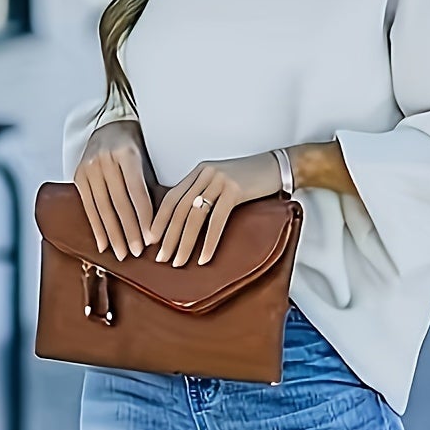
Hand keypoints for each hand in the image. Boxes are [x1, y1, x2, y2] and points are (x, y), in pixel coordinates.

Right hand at [72, 118, 156, 260]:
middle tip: (137, 253)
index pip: (137, 192)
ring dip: (112, 234)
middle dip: (129, 231)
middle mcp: (105, 160)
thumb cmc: (134, 147)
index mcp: (127, 153)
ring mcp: (89, 168)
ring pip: (102, 207)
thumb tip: (161, 223)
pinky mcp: (78, 176)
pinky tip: (103, 245)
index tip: (151, 239)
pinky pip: (89, 207)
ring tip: (121, 254)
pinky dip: (96, 228)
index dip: (144, 217)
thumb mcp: (146, 159)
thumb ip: (150, 186)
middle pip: (119, 203)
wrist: (108, 125)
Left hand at [150, 152, 284, 266]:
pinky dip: (209, 241)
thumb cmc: (251, 180)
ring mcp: (220, 180)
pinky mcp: (235, 190)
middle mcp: (205, 174)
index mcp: (198, 172)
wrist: (278, 167)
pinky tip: (204, 257)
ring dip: (184, 242)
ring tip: (178, 262)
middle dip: (168, 236)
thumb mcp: (221, 183)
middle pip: (179, 209)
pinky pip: (217, 220)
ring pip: (195, 216)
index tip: (151, 240)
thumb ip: (204, 194)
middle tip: (160, 258)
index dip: (158, 220)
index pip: (171, 198)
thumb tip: (186, 222)